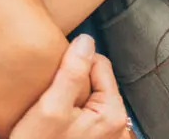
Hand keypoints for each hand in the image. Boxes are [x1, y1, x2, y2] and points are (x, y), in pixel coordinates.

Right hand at [11, 35, 130, 138]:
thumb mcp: (51, 106)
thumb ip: (71, 72)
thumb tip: (86, 40)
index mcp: (112, 113)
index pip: (98, 63)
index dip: (73, 61)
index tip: (53, 73)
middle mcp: (118, 126)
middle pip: (96, 80)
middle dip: (73, 79)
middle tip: (50, 93)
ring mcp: (109, 137)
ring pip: (90, 96)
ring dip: (72, 95)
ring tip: (53, 106)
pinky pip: (88, 114)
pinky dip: (74, 110)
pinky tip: (59, 120)